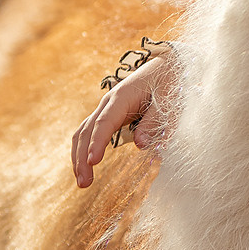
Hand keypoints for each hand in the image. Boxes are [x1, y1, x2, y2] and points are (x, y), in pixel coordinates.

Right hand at [71, 53, 174, 187]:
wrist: (166, 65)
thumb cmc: (169, 82)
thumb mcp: (169, 100)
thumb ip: (154, 122)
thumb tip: (140, 145)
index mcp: (122, 98)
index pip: (104, 123)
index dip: (97, 143)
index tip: (93, 162)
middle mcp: (108, 103)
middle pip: (87, 131)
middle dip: (82, 157)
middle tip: (84, 184)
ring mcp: (106, 108)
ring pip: (83, 132)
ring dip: (79, 157)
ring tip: (82, 182)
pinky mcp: (109, 115)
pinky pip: (90, 132)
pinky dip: (84, 149)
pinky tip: (85, 167)